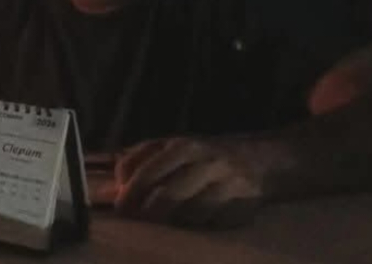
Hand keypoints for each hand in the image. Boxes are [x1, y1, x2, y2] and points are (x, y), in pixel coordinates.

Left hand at [111, 138, 263, 228]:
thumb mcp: (170, 147)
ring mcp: (228, 184)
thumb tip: (113, 186)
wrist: (258, 160)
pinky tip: (194, 221)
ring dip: (175, 221)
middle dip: (150, 213)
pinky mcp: (243, 206)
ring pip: (192, 213)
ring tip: (167, 221)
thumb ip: (139, 160)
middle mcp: (207, 162)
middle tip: (139, 222)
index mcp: (184, 146)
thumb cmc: (202, 155)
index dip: (132, 192)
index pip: (151, 170)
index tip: (121, 208)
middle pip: (170, 195)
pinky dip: (199, 225)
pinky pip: (213, 223)